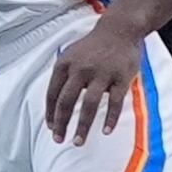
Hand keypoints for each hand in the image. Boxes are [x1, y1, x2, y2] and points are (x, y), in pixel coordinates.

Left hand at [44, 22, 146, 141]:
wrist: (119, 30)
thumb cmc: (91, 47)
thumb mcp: (69, 56)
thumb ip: (61, 77)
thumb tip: (53, 104)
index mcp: (64, 65)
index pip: (52, 94)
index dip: (50, 113)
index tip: (51, 128)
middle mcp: (80, 70)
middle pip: (67, 102)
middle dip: (61, 124)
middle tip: (59, 140)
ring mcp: (102, 74)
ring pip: (90, 105)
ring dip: (83, 126)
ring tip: (78, 142)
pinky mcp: (121, 77)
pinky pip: (115, 102)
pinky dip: (110, 118)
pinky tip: (106, 131)